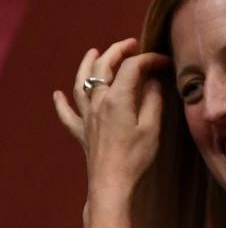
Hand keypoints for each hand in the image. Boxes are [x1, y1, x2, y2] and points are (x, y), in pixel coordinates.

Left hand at [53, 38, 169, 227]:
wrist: (112, 183)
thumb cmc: (136, 157)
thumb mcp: (152, 127)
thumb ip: (152, 101)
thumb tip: (153, 82)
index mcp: (118, 98)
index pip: (132, 68)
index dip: (149, 59)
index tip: (165, 62)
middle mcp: (98, 101)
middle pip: (103, 67)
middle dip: (117, 51)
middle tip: (132, 44)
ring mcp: (86, 116)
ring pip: (81, 83)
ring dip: (87, 64)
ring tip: (93, 52)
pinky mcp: (81, 132)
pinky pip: (67, 114)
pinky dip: (61, 102)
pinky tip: (57, 94)